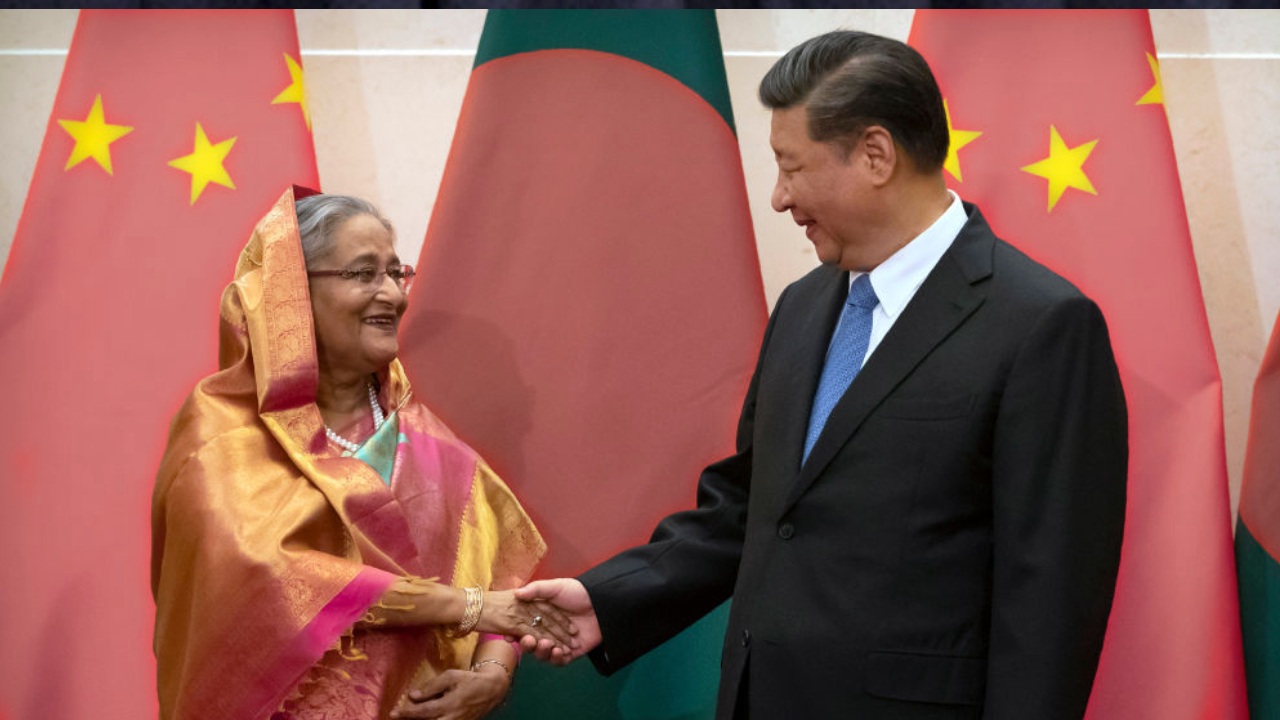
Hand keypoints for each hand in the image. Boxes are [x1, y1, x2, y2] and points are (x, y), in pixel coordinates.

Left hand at [391, 666, 506, 719]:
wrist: (492, 690)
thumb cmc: (469, 680)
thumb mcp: (451, 676)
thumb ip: (432, 686)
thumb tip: (413, 695)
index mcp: (449, 704)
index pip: (423, 711)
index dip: (407, 712)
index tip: (393, 713)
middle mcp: (452, 719)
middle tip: (397, 717)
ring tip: (407, 716)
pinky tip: (421, 717)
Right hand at [479, 589, 577, 652]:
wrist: (603, 602)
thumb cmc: (578, 592)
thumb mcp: (556, 587)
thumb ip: (536, 590)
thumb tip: (516, 593)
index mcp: (540, 617)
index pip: (522, 628)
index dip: (513, 633)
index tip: (508, 635)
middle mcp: (548, 631)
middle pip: (532, 643)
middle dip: (528, 645)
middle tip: (528, 640)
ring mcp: (560, 642)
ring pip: (544, 654)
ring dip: (542, 652)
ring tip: (546, 644)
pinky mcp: (572, 652)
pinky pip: (560, 661)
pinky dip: (557, 658)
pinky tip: (558, 651)